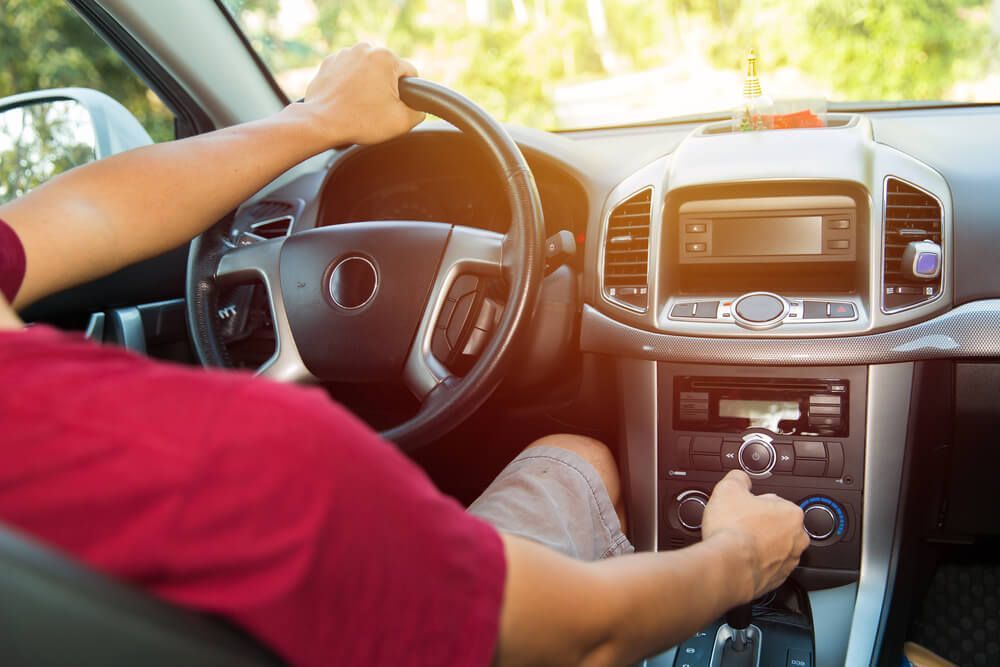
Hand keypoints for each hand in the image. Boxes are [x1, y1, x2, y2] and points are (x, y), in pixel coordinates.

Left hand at [300, 43, 424, 145]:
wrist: (321, 123)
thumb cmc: (360, 121)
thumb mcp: (402, 121)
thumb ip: (419, 112)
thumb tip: (419, 109)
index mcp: (385, 58)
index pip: (410, 74)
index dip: (408, 94)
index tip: (398, 106)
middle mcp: (364, 49)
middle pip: (387, 72)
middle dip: (386, 89)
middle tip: (377, 110)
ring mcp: (344, 55)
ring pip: (367, 72)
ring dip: (368, 86)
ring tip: (361, 107)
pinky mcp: (329, 64)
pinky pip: (348, 74)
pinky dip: (350, 86)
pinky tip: (347, 102)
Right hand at [701, 470, 808, 602]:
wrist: (728, 566)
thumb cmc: (732, 530)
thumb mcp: (728, 489)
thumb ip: (738, 478)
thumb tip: (740, 478)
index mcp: (791, 513)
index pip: (775, 501)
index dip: (756, 503)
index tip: (744, 507)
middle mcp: (797, 539)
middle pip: (777, 525)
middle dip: (761, 524)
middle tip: (739, 524)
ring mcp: (788, 562)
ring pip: (774, 547)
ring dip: (760, 544)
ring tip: (737, 542)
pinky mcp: (777, 580)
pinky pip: (768, 567)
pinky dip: (756, 562)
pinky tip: (740, 558)